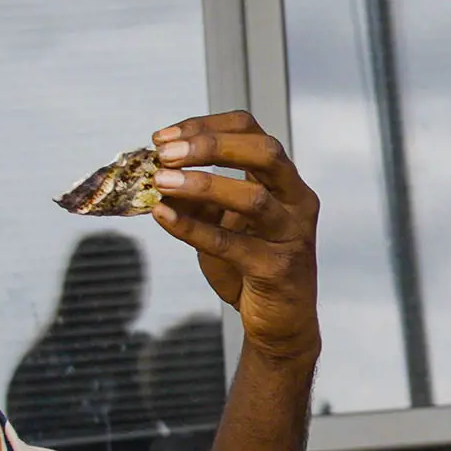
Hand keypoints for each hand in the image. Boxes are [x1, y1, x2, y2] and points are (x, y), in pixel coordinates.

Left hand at [151, 111, 321, 363]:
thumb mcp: (223, 222)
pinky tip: (162, 216)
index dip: (207, 126)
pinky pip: (230, 244)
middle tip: (166, 153)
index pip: (252, 131)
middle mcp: (296, 201)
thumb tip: (153, 169)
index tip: (164, 137)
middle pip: (264, 152)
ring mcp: (291, 234)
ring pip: (253, 197)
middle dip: (211, 146)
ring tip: (161, 181)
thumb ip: (199, 197)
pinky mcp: (276, 269)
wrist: (281, 324)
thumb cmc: (252, 266)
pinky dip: (192, 228)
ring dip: (201, 185)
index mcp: (285, 181)